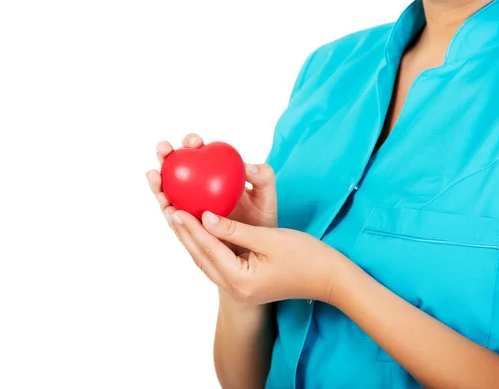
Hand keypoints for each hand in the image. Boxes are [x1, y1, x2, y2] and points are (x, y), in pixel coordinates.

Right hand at [146, 133, 276, 229]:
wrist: (255, 249)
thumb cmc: (261, 219)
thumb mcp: (267, 197)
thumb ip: (263, 178)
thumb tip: (247, 166)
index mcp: (212, 172)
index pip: (198, 152)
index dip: (192, 142)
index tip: (196, 143)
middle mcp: (196, 188)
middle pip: (176, 168)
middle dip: (165, 156)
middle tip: (164, 150)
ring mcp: (188, 207)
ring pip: (169, 192)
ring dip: (158, 183)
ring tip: (154, 176)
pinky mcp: (186, 226)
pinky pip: (175, 217)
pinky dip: (168, 211)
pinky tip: (167, 207)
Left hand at [166, 209, 348, 305]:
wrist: (330, 281)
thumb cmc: (307, 258)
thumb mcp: (270, 239)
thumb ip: (235, 229)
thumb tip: (206, 216)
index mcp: (241, 280)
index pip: (208, 249)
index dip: (190, 227)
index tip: (175, 208)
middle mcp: (235, 289)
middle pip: (201, 257)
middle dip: (184, 233)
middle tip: (168, 210)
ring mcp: (239, 289)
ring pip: (206, 261)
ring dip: (191, 240)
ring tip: (177, 218)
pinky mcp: (244, 284)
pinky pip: (217, 262)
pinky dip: (206, 246)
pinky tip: (199, 231)